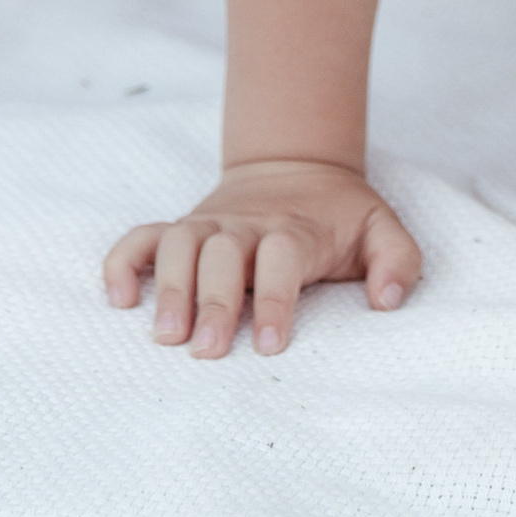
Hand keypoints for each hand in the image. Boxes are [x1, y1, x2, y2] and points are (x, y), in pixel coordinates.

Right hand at [104, 157, 421, 357]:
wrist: (297, 166)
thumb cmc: (338, 215)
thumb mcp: (381, 228)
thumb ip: (397, 261)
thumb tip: (388, 301)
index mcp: (293, 228)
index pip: (282, 257)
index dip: (276, 299)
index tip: (273, 345)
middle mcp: (245, 225)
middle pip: (222, 254)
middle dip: (215, 302)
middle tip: (209, 351)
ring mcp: (208, 225)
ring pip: (178, 244)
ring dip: (168, 287)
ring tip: (167, 335)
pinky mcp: (181, 228)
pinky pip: (140, 238)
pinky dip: (122, 262)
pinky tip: (118, 298)